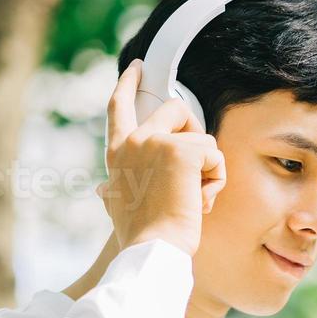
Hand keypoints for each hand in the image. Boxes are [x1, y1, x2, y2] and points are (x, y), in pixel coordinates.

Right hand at [96, 58, 227, 257]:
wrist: (151, 251)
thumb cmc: (139, 237)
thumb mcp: (117, 207)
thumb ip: (112, 190)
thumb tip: (100, 189)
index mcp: (117, 153)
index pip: (120, 107)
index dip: (128, 83)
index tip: (137, 66)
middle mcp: (134, 140)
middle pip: (176, 108)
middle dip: (195, 133)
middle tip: (198, 165)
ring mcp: (156, 141)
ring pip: (201, 135)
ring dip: (207, 168)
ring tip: (194, 199)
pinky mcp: (182, 150)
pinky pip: (215, 154)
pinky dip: (216, 180)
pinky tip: (201, 202)